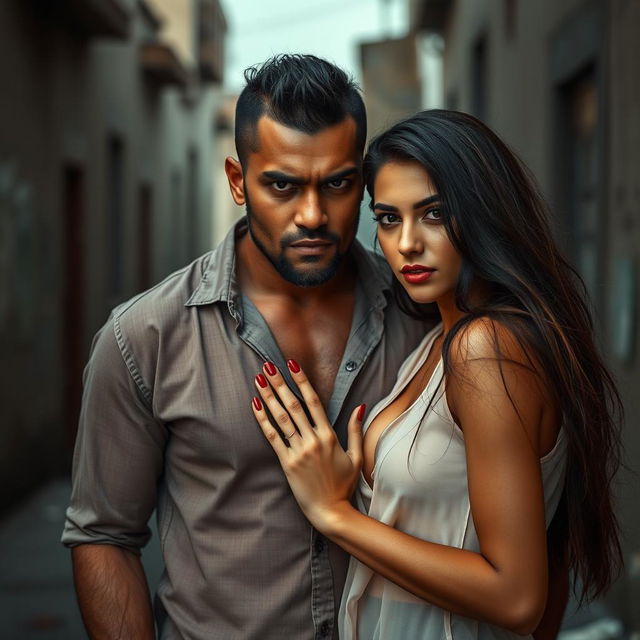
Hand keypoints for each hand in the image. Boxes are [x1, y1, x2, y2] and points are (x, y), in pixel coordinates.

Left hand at [251, 360, 365, 531]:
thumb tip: (360, 406)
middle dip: (279, 384)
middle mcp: (313, 440)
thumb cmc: (343, 485)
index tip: (292, 365)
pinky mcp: (287, 464)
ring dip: (268, 397)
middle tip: (268, 366)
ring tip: (258, 380)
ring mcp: (298, 452)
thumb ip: (356, 430)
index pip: (313, 402)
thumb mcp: (356, 457)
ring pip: (281, 419)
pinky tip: (255, 406)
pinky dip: (263, 420)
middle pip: (293, 405)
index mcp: (329, 436)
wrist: (330, 511)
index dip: (301, 381)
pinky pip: (273, 437)